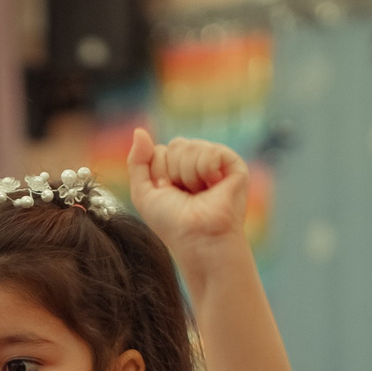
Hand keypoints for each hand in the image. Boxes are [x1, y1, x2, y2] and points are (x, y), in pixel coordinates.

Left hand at [124, 129, 247, 266]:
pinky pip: (210, 150)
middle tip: (184, 195)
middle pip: (175, 145)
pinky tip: (213, 186)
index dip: (158, 173)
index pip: (159, 151)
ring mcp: (216, 164)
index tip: (167, 195)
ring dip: (187, 175)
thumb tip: (140, 131)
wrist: (197, 239)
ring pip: (189, 147)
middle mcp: (198, 165)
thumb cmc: (173, 224)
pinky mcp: (234, 166)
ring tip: (199, 194)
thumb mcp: (144, 193)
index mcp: (178, 171)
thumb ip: (137, 162)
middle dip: (172, 172)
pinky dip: (205, 170)